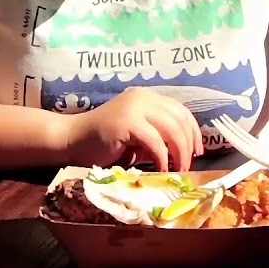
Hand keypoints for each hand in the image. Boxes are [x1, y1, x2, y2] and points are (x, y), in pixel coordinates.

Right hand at [60, 87, 203, 170]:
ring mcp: (134, 107)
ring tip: (178, 169)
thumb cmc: (102, 143)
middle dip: (189, 145)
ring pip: (172, 129)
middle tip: (188, 165)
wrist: (71, 140)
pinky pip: (155, 141)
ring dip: (179, 153)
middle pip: (180, 119)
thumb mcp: (137, 136)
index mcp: (147, 97)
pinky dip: (162, 158)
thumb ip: (157, 136)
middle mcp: (143, 97)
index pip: (180, 111)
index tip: (197, 151)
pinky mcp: (127, 121)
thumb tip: (184, 151)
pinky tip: (161, 170)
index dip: (193, 132)